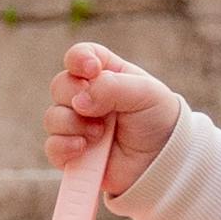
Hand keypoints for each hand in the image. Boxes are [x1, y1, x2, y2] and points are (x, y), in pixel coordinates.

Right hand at [44, 41, 181, 192]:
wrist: (168, 163)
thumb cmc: (159, 121)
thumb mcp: (145, 93)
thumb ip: (111, 88)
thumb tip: (78, 103)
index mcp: (105, 74)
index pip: (78, 56)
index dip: (78, 59)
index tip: (91, 70)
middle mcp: (87, 97)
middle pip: (60, 86)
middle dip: (74, 95)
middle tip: (98, 111)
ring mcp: (79, 126)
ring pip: (53, 118)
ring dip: (72, 124)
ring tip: (100, 135)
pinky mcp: (75, 154)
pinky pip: (52, 148)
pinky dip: (63, 147)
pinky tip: (82, 148)